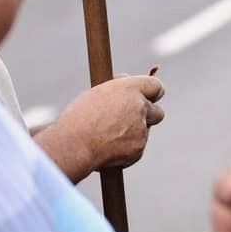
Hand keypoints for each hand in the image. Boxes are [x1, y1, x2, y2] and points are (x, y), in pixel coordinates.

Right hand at [50, 73, 165, 172]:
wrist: (72, 145)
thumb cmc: (78, 119)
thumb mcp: (96, 95)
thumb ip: (118, 90)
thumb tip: (127, 81)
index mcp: (130, 88)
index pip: (155, 87)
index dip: (153, 94)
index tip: (149, 98)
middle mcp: (140, 106)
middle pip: (158, 112)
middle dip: (148, 117)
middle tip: (131, 121)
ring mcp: (142, 129)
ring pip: (144, 132)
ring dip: (132, 134)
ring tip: (105, 137)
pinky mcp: (139, 149)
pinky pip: (136, 149)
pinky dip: (125, 150)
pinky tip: (105, 149)